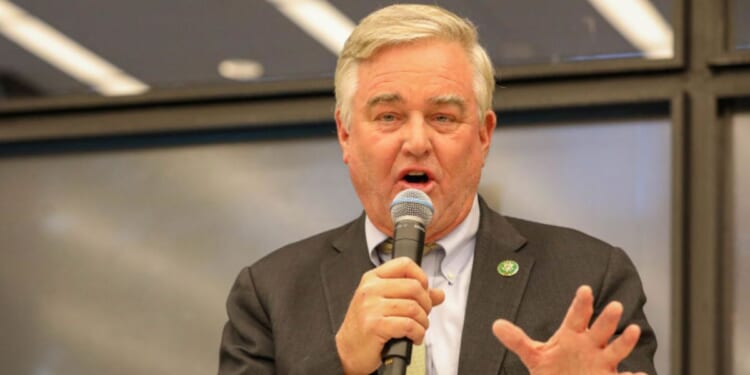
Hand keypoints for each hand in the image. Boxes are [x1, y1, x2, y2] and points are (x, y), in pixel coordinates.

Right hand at [335, 257, 444, 374]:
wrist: (347, 351)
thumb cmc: (366, 327)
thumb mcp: (385, 304)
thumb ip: (412, 296)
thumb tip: (438, 294)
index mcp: (372, 279)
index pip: (404, 264)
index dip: (421, 277)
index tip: (424, 291)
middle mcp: (370, 289)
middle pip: (414, 286)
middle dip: (426, 304)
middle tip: (423, 314)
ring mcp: (371, 307)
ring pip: (414, 307)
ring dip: (423, 322)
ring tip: (418, 328)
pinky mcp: (375, 325)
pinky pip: (409, 325)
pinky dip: (418, 334)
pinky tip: (413, 337)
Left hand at [492, 285, 645, 374]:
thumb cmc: (554, 369)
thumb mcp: (534, 355)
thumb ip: (517, 340)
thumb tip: (496, 325)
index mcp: (573, 335)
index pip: (577, 316)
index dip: (581, 303)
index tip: (584, 289)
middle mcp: (591, 345)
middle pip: (600, 329)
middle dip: (607, 319)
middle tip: (614, 305)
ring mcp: (602, 363)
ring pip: (616, 349)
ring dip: (625, 341)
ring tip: (632, 330)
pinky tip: (640, 374)